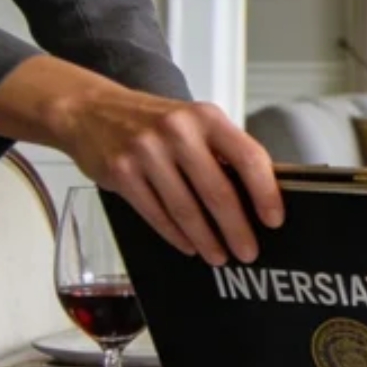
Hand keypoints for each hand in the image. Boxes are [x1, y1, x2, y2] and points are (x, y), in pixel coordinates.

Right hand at [0, 57, 283, 265]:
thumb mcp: (194, 121)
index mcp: (207, 117)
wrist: (92, 110)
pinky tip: (189, 245)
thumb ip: (222, 150)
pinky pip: (156, 214)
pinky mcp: (122, 173)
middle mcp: (179, 131)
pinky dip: (176, 235)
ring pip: (186, 209)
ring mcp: (147, 152)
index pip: (248, 156)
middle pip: (217, 191)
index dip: (265, 192)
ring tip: (220, 256)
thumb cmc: (154, 120)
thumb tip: (258, 193)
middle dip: (237, 229)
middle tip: (248, 251)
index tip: (274, 218)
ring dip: (207, 239)